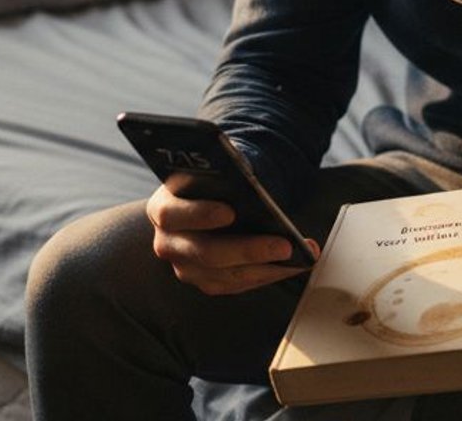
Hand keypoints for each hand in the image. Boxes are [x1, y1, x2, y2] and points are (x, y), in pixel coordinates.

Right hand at [145, 183, 317, 295]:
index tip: (231, 211)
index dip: (200, 213)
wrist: (210, 203)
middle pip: (206, 252)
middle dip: (248, 249)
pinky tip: (293, 264)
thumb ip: (221, 176)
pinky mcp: (207, 283)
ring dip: (268, 267)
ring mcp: (186, 268)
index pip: (171, 213)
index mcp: (163, 208)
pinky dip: (270, 274)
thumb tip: (248, 177)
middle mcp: (169, 243)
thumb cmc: (212, 186)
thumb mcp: (209, 175)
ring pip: (227, 275)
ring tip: (298, 255)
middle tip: (283, 244)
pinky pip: (239, 285)